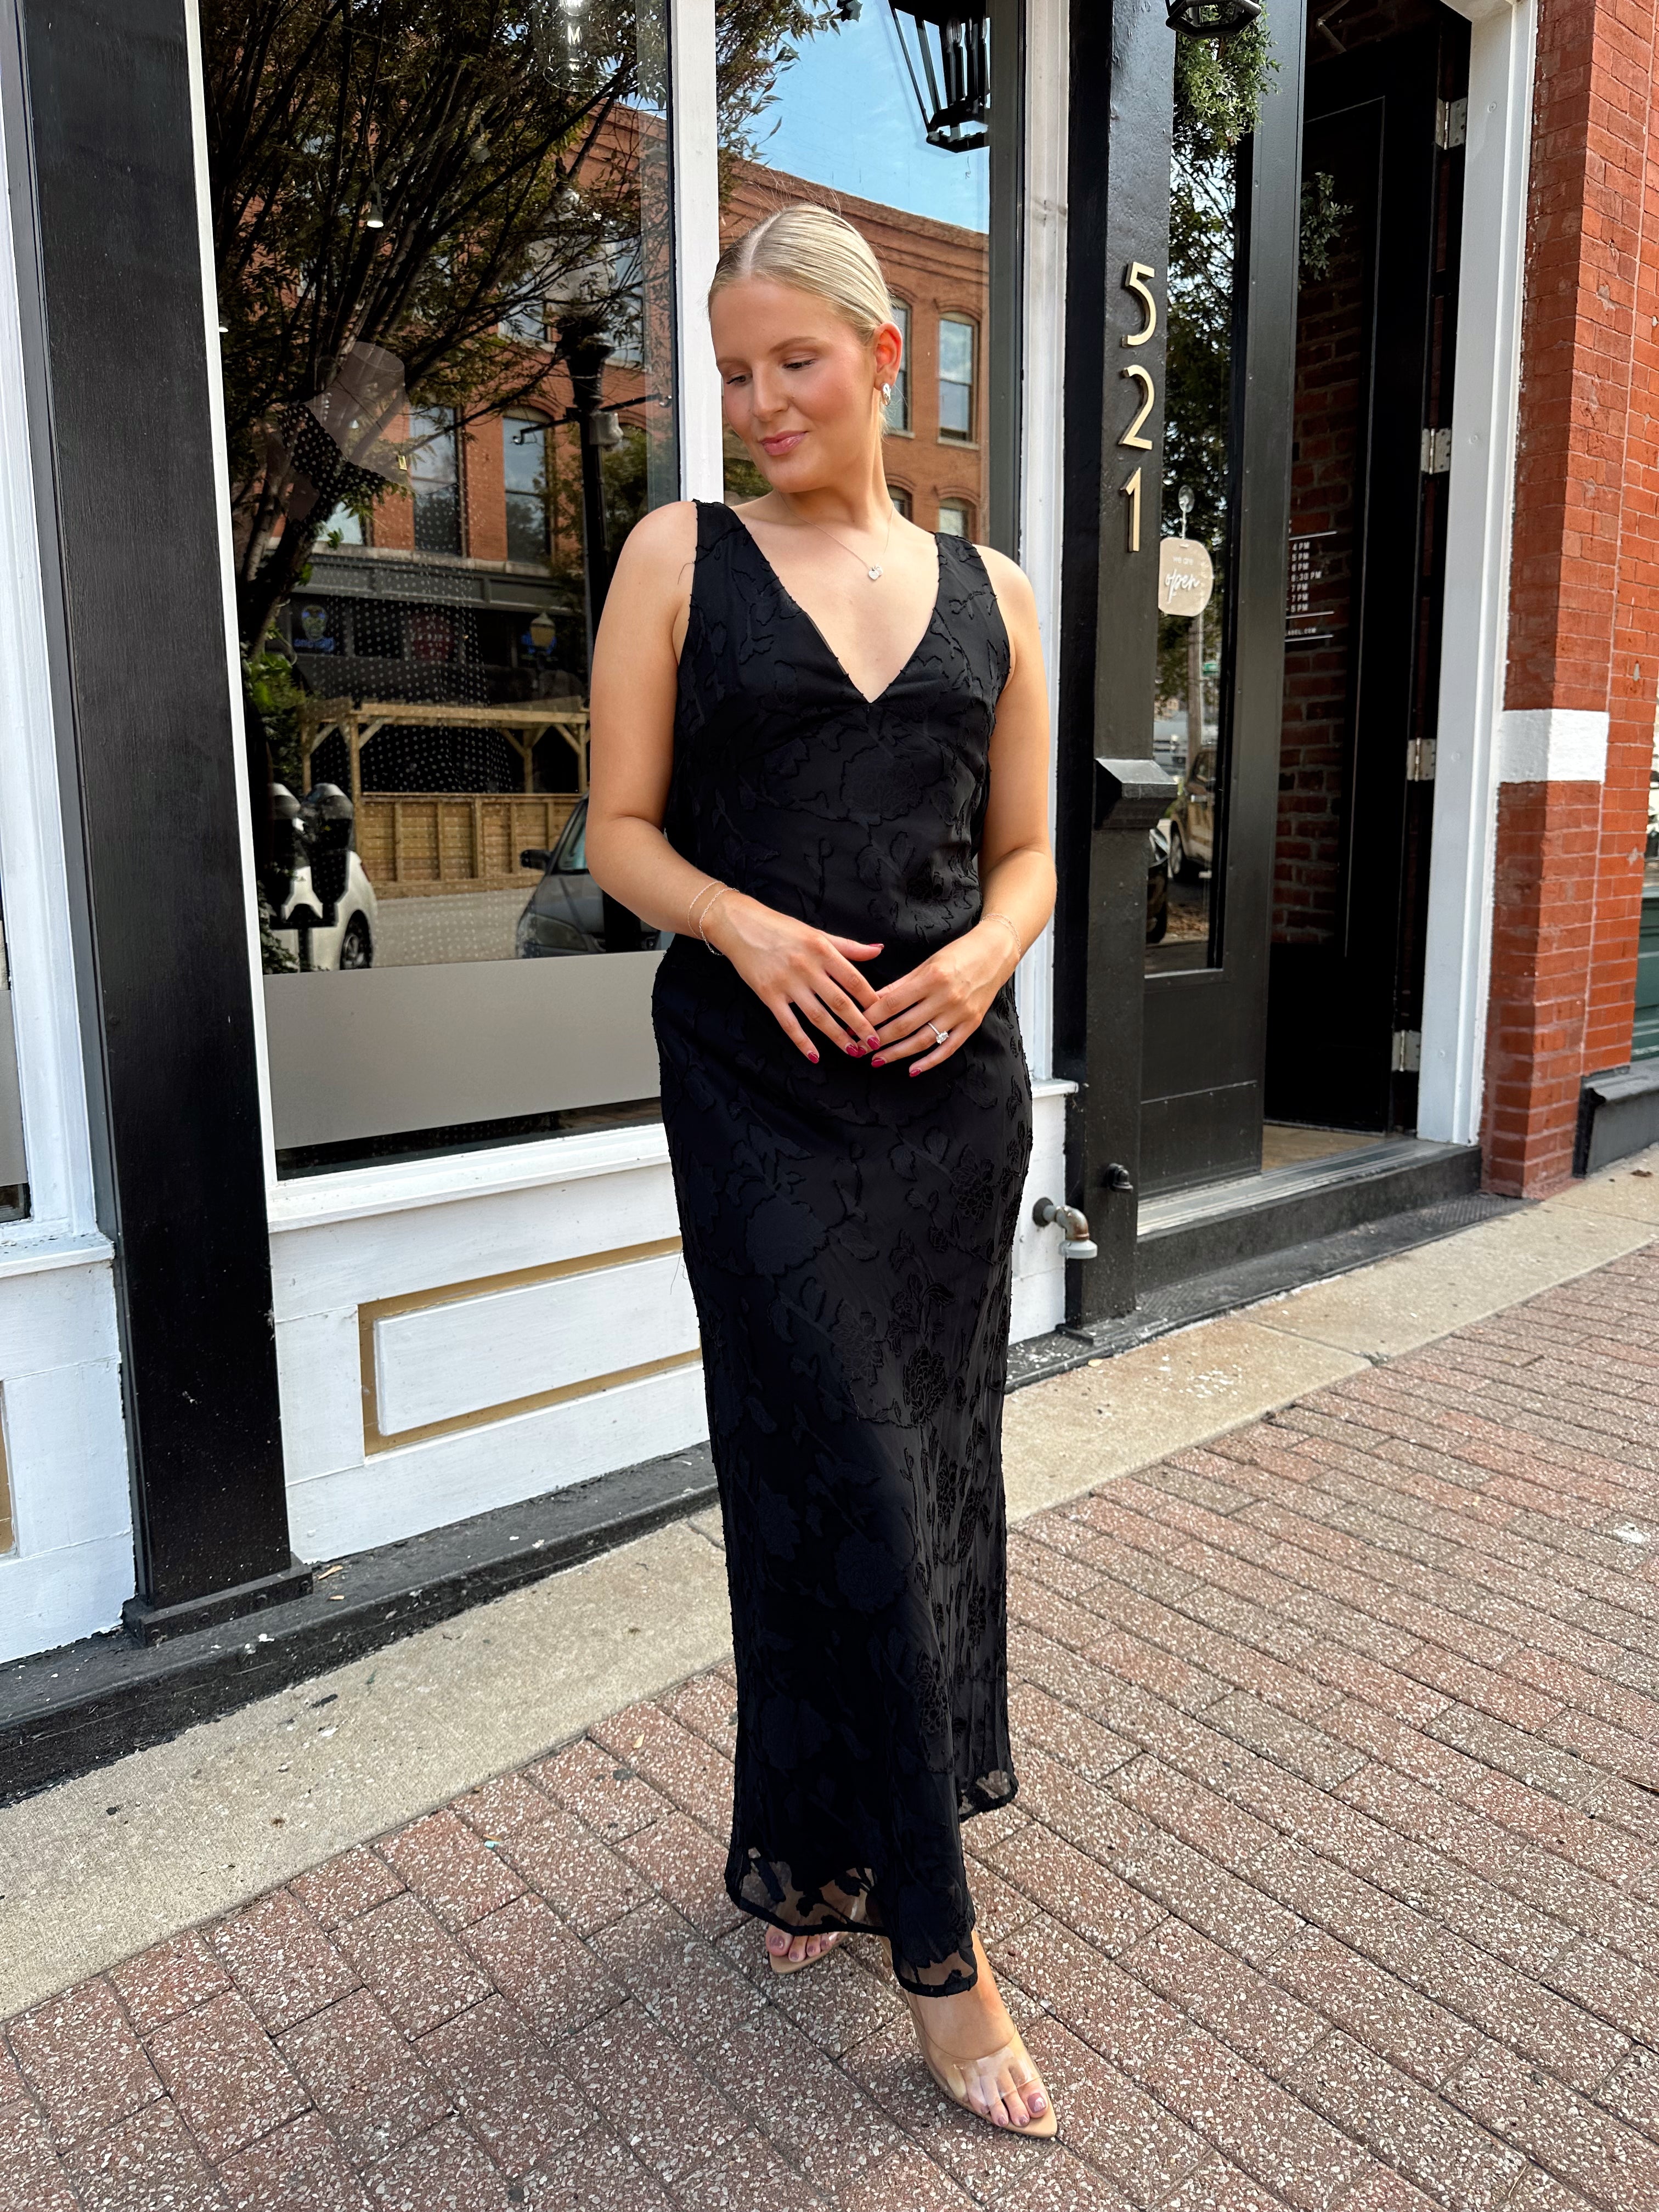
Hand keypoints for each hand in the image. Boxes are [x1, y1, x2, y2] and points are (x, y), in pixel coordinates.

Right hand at [704, 890, 883, 1061]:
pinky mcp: (768, 995)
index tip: (884, 1014)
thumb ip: (848, 946)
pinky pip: (789, 1023)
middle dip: (860, 1025)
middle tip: (874, 1042)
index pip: (854, 979)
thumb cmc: (781, 928)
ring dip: (837, 1037)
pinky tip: (815, 1056)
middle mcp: (807, 967)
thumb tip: (878, 950)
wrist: (740, 926)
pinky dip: (802, 1042)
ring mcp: (787, 983)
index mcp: (822, 950)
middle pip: (840, 1002)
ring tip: (853, 1051)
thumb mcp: (817, 933)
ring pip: (818, 1016)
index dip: (871, 1000)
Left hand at [860, 922, 1017, 1075]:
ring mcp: (960, 1013)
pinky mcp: (971, 1024)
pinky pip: (947, 1048)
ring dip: (897, 1054)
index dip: (870, 1018)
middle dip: (878, 1039)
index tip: (853, 1026)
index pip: (892, 1003)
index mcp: (931, 978)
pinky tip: (912, 1069)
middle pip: (904, 1025)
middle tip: (859, 1048)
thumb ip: (900, 985)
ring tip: (877, 1060)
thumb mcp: (926, 963)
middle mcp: (946, 997)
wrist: (996, 953)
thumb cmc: (959, 954)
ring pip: (922, 1041)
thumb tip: (872, 1001)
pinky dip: (929, 1062)